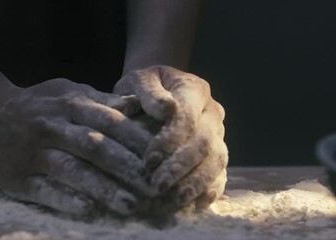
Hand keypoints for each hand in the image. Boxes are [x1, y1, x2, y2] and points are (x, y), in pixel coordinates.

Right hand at [0, 78, 155, 214]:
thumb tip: (136, 106)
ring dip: (102, 188)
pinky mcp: (17, 176)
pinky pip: (43, 189)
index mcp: (69, 104)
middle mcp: (52, 126)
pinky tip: (88, 211)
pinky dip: (65, 199)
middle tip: (155, 188)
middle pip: (94, 147)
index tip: (161, 158)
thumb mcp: (67, 91)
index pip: (109, 121)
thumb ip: (101, 100)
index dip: (135, 140)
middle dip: (126, 168)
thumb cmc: (37, 103)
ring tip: (130, 205)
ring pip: (71, 170)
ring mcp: (33, 152)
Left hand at [115, 65, 227, 208]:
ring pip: (216, 160)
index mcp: (194, 88)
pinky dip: (210, 189)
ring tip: (173, 200)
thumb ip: (148, 92)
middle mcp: (212, 111)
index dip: (170, 139)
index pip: (188, 115)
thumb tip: (166, 109)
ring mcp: (219, 133)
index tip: (148, 159)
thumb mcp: (139, 81)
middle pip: (204, 141)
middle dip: (181, 166)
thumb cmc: (143, 87)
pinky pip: (221, 173)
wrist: (155, 91)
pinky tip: (195, 204)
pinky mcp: (217, 153)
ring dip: (195, 182)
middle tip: (157, 186)